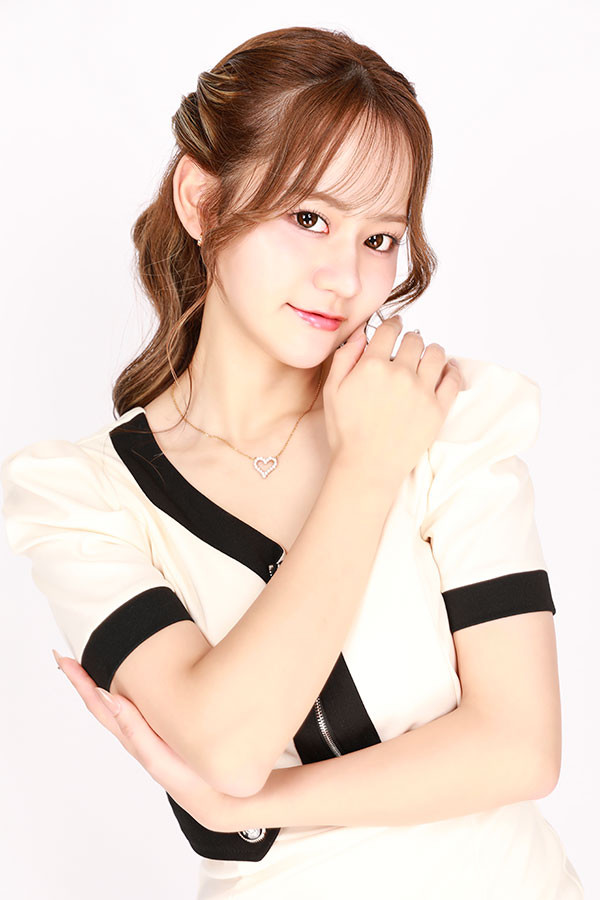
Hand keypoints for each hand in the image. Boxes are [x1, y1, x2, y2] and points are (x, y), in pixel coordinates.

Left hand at [51, 649, 244, 833]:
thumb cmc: (186, 777)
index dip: (78, 681)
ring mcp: (148, 731)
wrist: (214, 794)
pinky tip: (134, 683)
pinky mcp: (164, 728)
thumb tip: (107, 696)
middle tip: (67, 657)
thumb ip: (132, 728)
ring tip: (92, 666)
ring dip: (102, 684)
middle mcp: (134, 731)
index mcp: (129, 734)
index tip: (61, 659)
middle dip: (83, 678)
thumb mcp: (156, 755)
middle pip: (100, 700)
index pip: (97, 702)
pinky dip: (129, 690)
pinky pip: (138, 705)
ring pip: (117, 702)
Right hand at [323, 316, 462, 489]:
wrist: (367, 467)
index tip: (395, 326)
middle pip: (414, 340)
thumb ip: (345, 357)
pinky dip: (451, 370)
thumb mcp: (332, 391)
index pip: (389, 330)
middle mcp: (400, 374)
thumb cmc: (346, 432)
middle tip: (407, 347)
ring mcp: (422, 391)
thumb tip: (362, 334)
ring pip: (436, 354)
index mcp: (372, 366)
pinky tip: (447, 369)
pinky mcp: (438, 409)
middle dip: (410, 340)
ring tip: (427, 357)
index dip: (392, 325)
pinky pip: (453, 379)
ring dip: (431, 351)